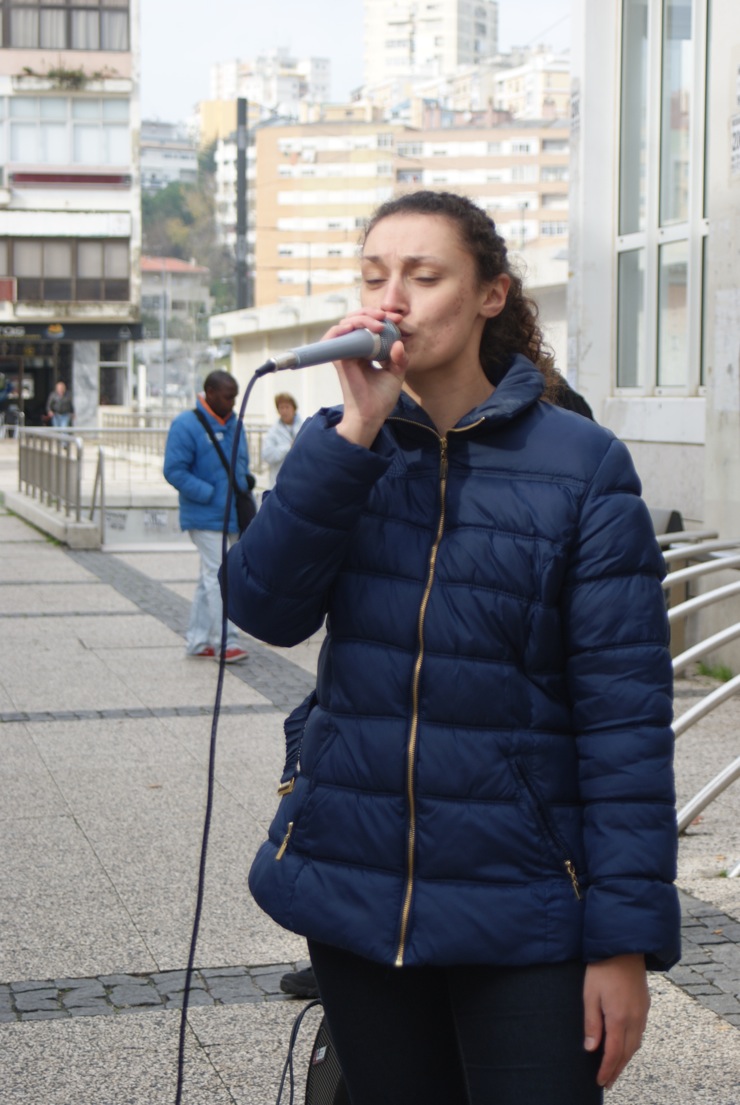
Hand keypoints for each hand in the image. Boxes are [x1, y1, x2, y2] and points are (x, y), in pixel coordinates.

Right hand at [330, 310, 407, 448]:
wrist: (371, 415)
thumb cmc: (382, 398)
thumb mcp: (396, 374)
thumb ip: (400, 358)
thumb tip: (398, 342)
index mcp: (366, 351)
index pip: (370, 325)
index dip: (383, 318)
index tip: (399, 319)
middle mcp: (354, 349)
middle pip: (357, 319)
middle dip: (373, 313)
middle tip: (389, 317)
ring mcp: (345, 353)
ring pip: (346, 323)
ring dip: (362, 318)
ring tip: (378, 323)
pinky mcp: (338, 359)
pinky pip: (333, 336)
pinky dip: (341, 328)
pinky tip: (354, 327)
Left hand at [583, 954, 648, 1088]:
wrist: (624, 947)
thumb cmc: (602, 968)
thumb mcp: (590, 994)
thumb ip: (592, 1023)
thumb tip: (591, 1049)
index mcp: (619, 1018)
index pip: (613, 1053)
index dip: (607, 1069)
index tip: (600, 1081)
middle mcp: (634, 1019)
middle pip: (627, 1053)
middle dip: (617, 1070)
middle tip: (608, 1082)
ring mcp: (642, 1012)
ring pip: (636, 1044)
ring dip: (625, 1059)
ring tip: (615, 1068)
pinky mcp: (645, 1005)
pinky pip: (640, 1033)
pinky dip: (632, 1045)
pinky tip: (626, 1046)